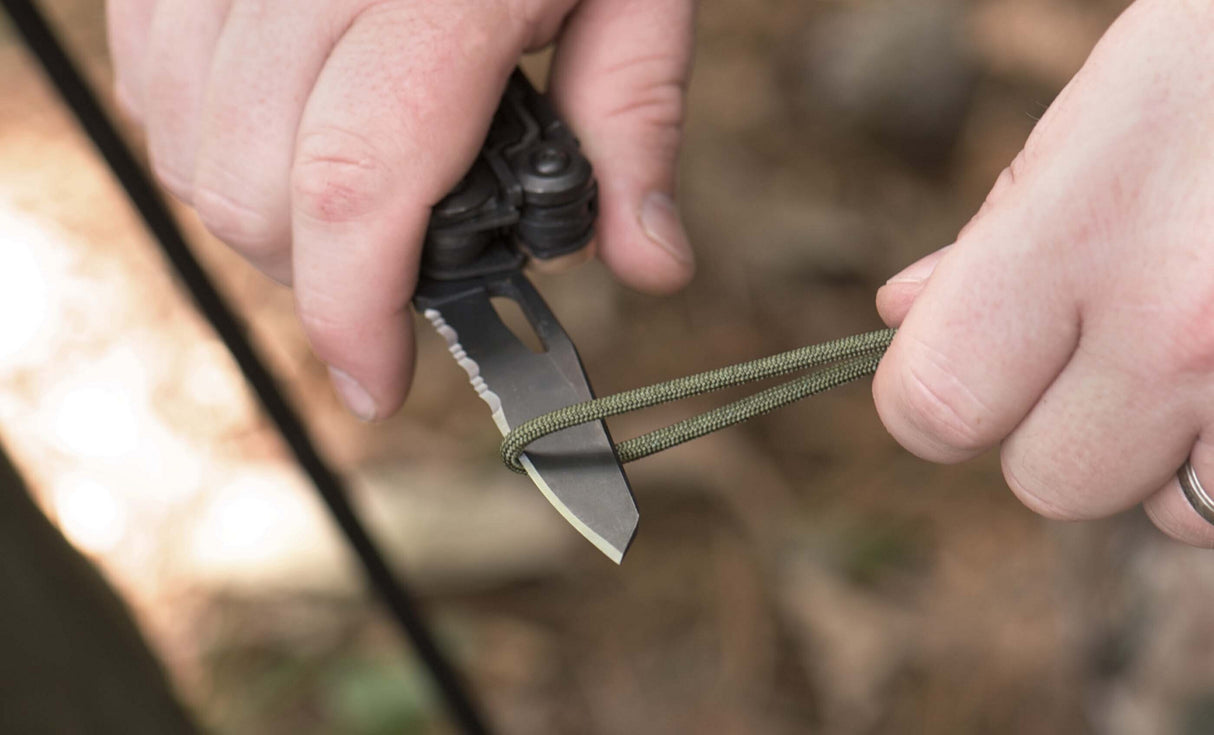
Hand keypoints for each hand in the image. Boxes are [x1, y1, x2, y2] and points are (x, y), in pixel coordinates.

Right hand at [107, 0, 695, 418]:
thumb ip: (636, 123)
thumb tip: (650, 263)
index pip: (355, 188)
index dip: (351, 316)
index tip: (377, 383)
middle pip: (252, 187)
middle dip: (315, 276)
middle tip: (388, 275)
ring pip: (185, 142)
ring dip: (257, 212)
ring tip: (344, 199)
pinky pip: (153, 72)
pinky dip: (205, 133)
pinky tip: (281, 126)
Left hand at [872, 0, 1213, 545]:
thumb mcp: (1098, 118)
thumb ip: (992, 238)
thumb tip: (901, 315)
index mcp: (1088, 228)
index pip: (936, 404)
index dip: (930, 403)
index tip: (960, 367)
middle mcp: (1184, 325)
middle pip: (1049, 482)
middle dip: (1059, 429)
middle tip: (1106, 341)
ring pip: (1168, 515)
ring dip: (1167, 454)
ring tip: (1203, 344)